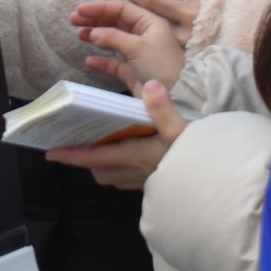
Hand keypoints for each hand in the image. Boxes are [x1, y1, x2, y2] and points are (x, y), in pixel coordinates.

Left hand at [44, 79, 191, 189]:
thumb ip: (163, 107)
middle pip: (100, 170)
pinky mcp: (157, 185)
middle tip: (77, 145)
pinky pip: (128, 180)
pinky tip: (129, 158)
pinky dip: (121, 171)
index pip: (94, 157)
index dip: (72, 155)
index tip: (51, 153)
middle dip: (86, 161)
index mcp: (135, 156)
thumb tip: (151, 85)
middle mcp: (135, 172)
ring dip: (103, 167)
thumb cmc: (198, 157)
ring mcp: (145, 181)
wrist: (219, 184)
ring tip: (100, 149)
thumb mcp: (181, 128)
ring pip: (113, 178)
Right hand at [70, 0, 197, 94]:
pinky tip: (90, 61)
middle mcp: (144, 34)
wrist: (177, 97)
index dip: (100, 8)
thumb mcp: (138, 47)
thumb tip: (93, 32)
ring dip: (96, 37)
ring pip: (114, 40)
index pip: (121, 9)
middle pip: (116, 22)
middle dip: (95, 20)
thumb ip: (113, 37)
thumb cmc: (161, 65)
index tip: (80, 10)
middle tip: (73, 20)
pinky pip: (115, 62)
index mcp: (150, 22)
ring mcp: (138, 53)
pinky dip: (102, 61)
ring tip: (79, 36)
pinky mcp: (134, 71)